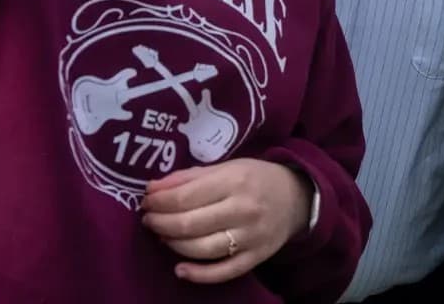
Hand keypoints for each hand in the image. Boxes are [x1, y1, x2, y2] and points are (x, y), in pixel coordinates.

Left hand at [141, 159, 311, 283]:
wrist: (297, 198)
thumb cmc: (256, 179)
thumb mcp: (227, 167)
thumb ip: (190, 177)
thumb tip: (154, 188)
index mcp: (235, 180)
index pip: (186, 195)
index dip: (160, 201)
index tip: (146, 201)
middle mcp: (243, 209)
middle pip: (190, 223)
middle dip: (161, 223)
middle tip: (149, 220)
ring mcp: (251, 236)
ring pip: (202, 249)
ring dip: (173, 245)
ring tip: (162, 236)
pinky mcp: (256, 257)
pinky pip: (223, 272)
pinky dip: (198, 275)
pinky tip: (179, 269)